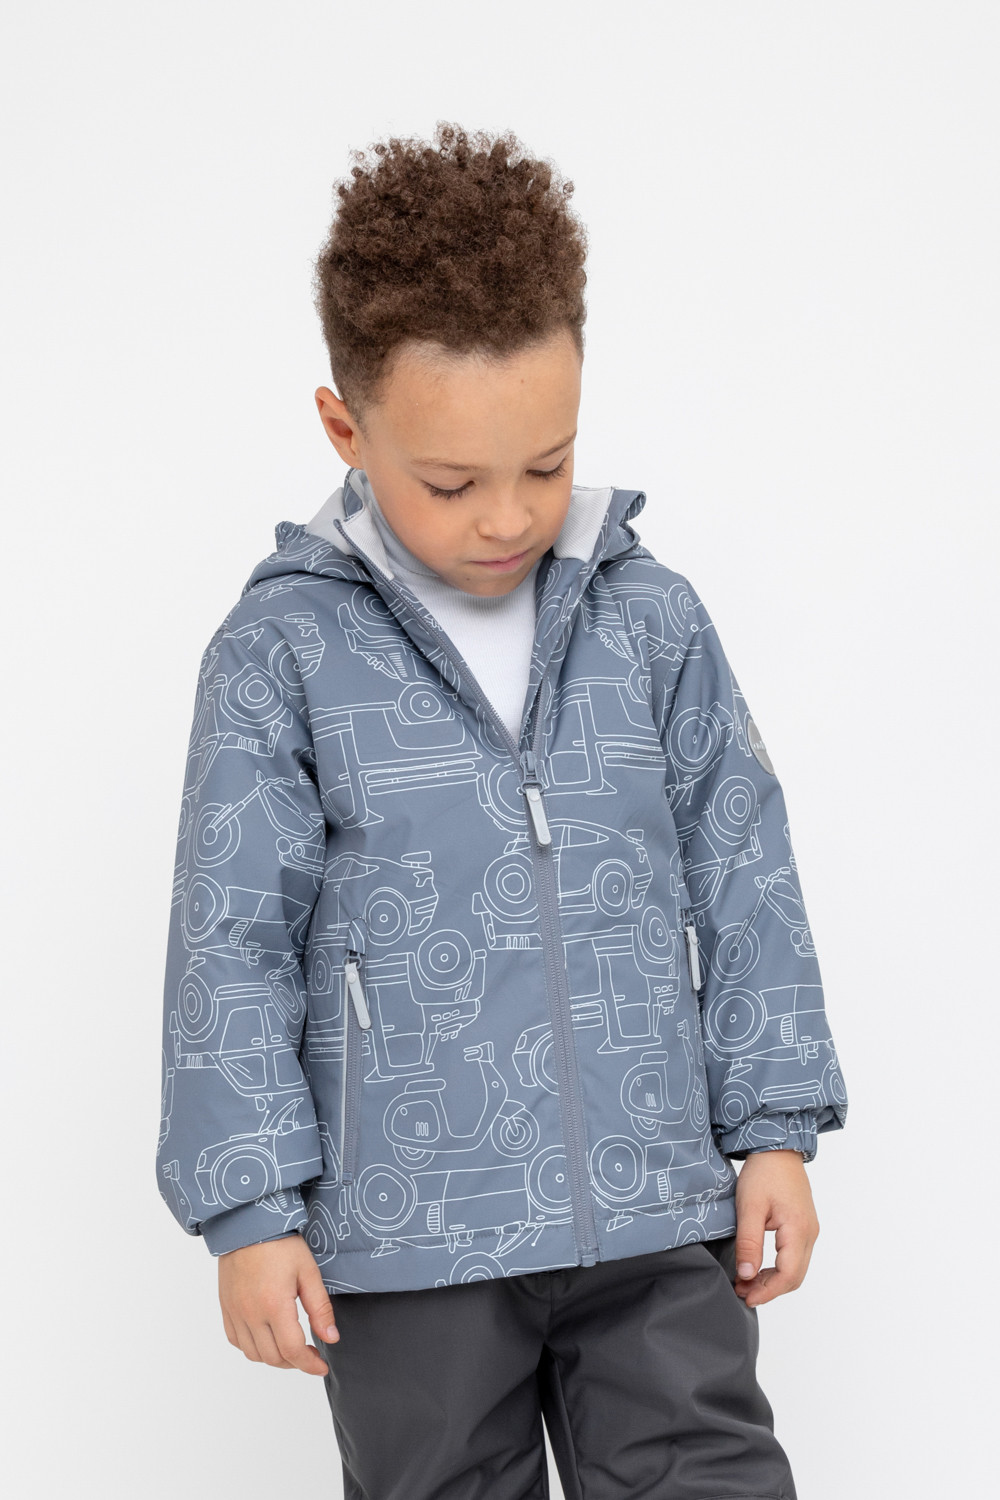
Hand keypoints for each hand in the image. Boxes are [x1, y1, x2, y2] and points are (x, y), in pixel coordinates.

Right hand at [218, 1232, 339, 1374]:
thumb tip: (331, 1338)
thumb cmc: (281, 1243)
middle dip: (295, 1362)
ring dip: (274, 1357)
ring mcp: (235, 1312)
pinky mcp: (226, 1307)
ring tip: (291, 1347)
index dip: (309, 1365)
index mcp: (274, 1305)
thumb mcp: (309, 1272)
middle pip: (273, 1357)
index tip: (321, 1366)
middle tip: (310, 1354)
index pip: (292, 1350)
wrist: (248, 1224)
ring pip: (253, 1354)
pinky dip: (253, 1347)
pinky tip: (267, 1337)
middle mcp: (250, 1313)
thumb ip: (320, 1308)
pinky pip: (236, 1340)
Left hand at [732, 1149, 819, 1307]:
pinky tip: (758, 1267)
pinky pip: (795, 1257)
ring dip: (773, 1280)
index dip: (767, 1292)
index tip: (745, 1297)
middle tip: (742, 1291)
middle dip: (769, 1290)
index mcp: (798, 1230)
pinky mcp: (804, 1226)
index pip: (788, 1275)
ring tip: (745, 1281)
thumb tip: (746, 1276)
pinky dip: (778, 1269)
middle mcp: (810, 1233)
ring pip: (796, 1269)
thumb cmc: (763, 1173)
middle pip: (794, 1277)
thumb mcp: (749, 1207)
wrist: (777, 1147)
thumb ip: (748, 1243)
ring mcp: (809, 1230)